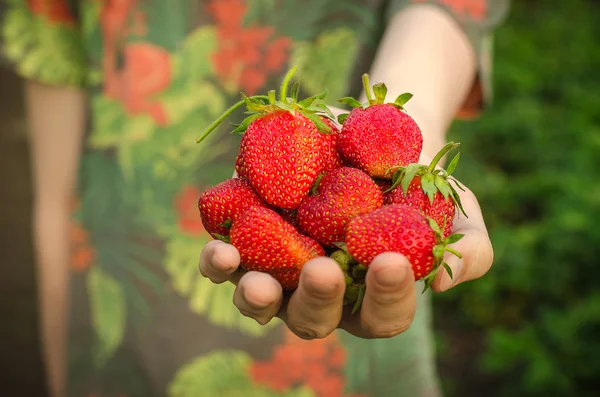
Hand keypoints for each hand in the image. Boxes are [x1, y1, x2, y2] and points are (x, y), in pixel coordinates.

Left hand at [198, 180, 492, 339]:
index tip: (392, 262)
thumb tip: (440, 285)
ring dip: (254, 297)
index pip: (383, 315)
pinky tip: (222, 248)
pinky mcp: (248, 239)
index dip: (388, 297)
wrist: (369, 136)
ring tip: (254, 282)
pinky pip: (227, 262)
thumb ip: (466, 250)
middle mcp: (321, 292)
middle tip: (323, 270)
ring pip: (262, 302)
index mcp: (371, 295)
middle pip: (314, 319)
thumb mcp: (456, 208)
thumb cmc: (415, 183)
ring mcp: (280, 269)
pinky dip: (220, 262)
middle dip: (316, 300)